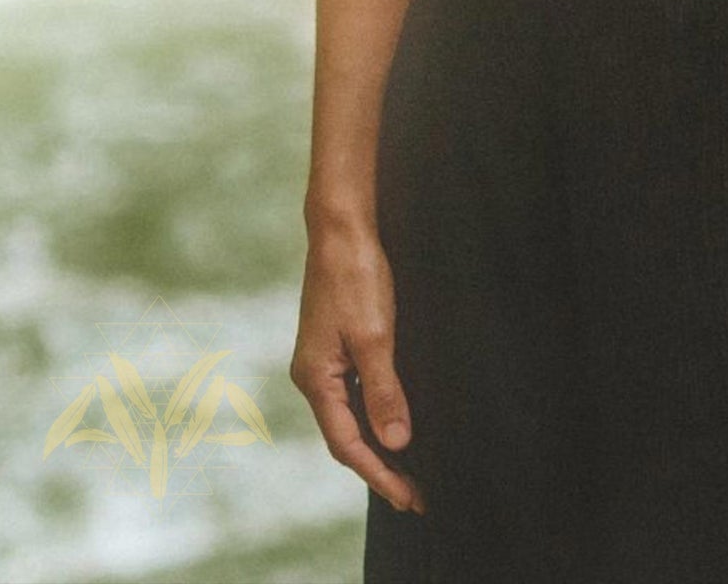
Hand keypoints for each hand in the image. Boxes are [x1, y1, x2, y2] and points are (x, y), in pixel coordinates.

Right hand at [290, 214, 426, 515]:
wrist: (341, 229)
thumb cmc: (356, 277)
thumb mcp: (375, 337)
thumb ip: (384, 392)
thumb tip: (396, 442)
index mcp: (316, 378)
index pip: (347, 444)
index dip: (379, 474)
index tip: (408, 498)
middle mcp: (312, 375)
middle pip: (345, 436)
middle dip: (379, 467)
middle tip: (414, 495)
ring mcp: (321, 361)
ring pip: (349, 416)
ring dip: (376, 444)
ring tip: (408, 470)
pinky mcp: (333, 346)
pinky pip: (351, 393)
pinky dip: (372, 415)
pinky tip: (393, 422)